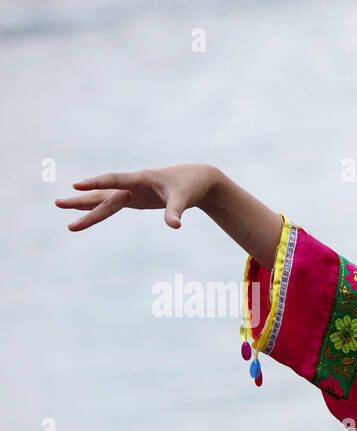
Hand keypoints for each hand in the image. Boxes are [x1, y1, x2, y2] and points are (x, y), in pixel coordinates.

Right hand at [54, 163, 217, 231]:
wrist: (197, 179)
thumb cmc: (189, 186)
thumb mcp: (184, 198)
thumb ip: (176, 211)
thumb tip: (175, 226)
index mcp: (141, 179)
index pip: (115, 181)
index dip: (96, 183)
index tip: (76, 186)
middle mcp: (132, 184)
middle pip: (103, 193)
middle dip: (82, 199)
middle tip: (58, 204)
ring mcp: (131, 191)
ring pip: (104, 199)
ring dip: (84, 204)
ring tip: (62, 207)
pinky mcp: (134, 198)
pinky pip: (112, 204)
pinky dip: (97, 208)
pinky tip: (82, 212)